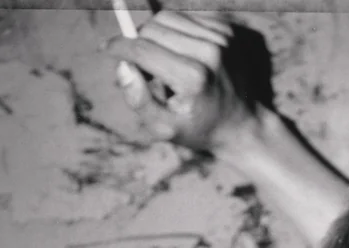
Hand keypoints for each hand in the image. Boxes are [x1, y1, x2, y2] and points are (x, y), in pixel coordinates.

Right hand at [108, 11, 260, 155]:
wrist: (242, 125)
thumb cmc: (198, 128)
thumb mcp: (165, 129)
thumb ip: (139, 101)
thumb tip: (123, 66)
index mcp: (192, 78)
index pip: (142, 49)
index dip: (118, 47)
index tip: (105, 48)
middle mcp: (209, 53)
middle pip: (152, 28)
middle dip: (137, 42)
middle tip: (138, 64)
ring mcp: (221, 39)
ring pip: (167, 18)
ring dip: (155, 35)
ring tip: (162, 62)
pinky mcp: (227, 30)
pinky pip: (186, 19)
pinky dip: (175, 33)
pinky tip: (182, 55)